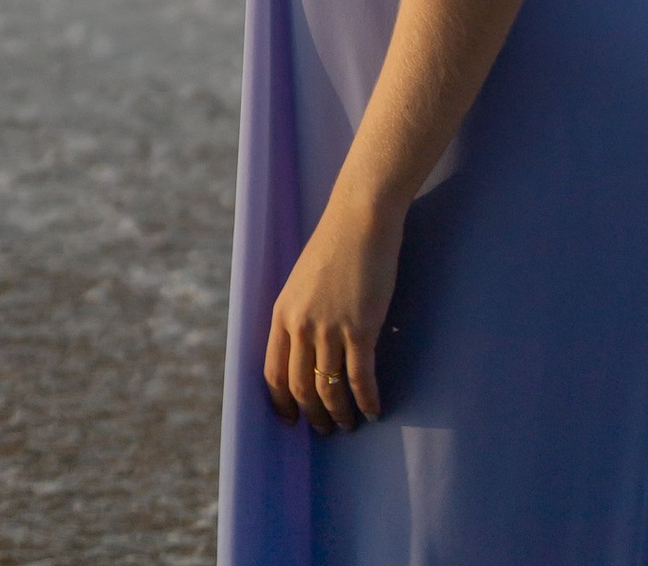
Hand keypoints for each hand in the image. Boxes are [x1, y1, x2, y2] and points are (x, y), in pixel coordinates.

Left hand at [264, 188, 400, 430]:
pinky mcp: (361, 328)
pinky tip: (374, 410)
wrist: (361, 217)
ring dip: (340, 413)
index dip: (282, 403)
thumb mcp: (303, 280)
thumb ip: (301, 313)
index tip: (291, 420)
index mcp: (282, 313)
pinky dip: (366, 400)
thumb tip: (308, 347)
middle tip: (326, 429)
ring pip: (330, 388)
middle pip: (301, 387)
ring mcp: (330, 329)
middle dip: (313, 415)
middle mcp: (301, 326)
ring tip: (350, 425)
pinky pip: (360, 377)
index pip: (273, 373)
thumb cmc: (336, 243)